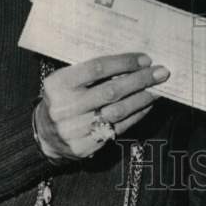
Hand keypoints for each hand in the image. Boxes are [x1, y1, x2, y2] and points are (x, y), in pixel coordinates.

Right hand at [33, 52, 169, 162]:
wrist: (44, 135)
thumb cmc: (62, 99)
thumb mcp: (66, 80)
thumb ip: (91, 71)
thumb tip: (131, 62)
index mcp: (59, 84)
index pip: (97, 68)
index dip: (123, 62)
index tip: (144, 59)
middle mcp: (66, 107)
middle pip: (111, 90)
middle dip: (140, 80)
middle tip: (161, 73)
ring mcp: (75, 129)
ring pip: (118, 111)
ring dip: (142, 99)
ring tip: (158, 89)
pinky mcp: (86, 146)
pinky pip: (118, 128)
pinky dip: (136, 115)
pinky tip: (147, 105)